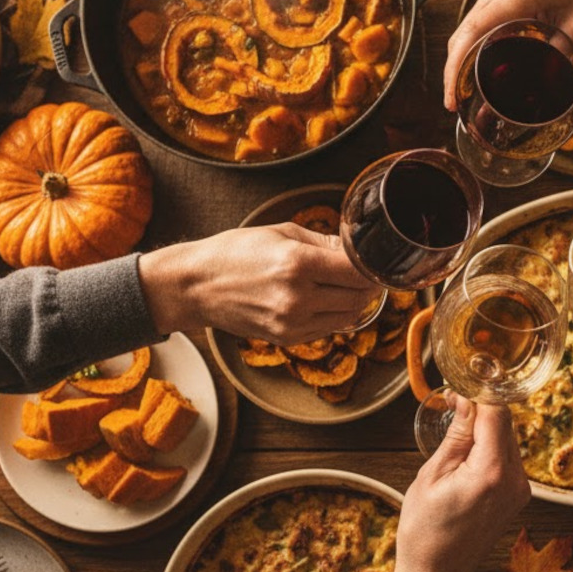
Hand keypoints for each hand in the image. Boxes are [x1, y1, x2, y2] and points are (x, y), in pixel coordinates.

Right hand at [138, 223, 378, 341]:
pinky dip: (335, 314)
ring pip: (349, 316)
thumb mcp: (282, 233)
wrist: (195, 286)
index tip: (377, 259)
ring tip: (345, 284)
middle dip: (368, 283)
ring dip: (355, 301)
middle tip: (365, 272)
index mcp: (298, 264)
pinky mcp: (287, 339)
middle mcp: (297, 298)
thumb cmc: (235, 252)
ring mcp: (292, 323)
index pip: (358, 271)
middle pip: (359, 296)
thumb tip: (356, 247)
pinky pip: (329, 329)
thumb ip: (325, 241)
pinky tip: (325, 299)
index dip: (374, 266)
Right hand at [396, 398, 529, 571]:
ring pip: (508, 438)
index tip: (459, 386)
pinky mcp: (518, 495)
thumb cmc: (426, 529)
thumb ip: (457, 435)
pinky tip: (468, 452)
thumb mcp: (433, 475)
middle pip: (505, 424)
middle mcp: (515, 479)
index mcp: (492, 472)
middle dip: (480, 410)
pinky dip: (490, 447)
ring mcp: (520, 489)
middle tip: (451, 404)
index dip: (478, 395)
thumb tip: (465, 398)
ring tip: (456, 429)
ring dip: (485, 428)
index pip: (496, 413)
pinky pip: (508, 457)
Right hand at [442, 0, 572, 108]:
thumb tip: (544, 85)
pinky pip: (476, 25)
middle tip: (455, 105)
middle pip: (461, 35)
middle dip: (452, 72)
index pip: (474, 30)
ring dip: (458, 62)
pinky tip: (476, 71)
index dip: (456, 65)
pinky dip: (470, 49)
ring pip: (465, 31)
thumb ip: (560, 53)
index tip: (452, 94)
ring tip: (463, 94)